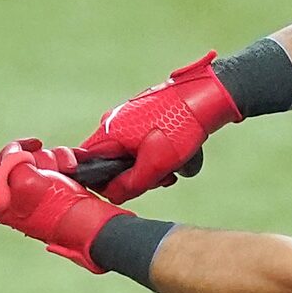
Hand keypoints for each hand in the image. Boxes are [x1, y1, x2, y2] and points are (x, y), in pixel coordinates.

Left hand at [0, 139, 124, 272]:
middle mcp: (19, 199)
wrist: (94, 224)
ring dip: (58, 159)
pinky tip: (75, 167)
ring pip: (43, 160)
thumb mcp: (29, 184)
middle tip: (52, 168)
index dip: (12, 154)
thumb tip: (13, 156)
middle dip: (41, 158)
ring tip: (68, 170)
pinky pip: (58, 164)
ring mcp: (40, 195)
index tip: (30, 150)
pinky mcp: (58, 191)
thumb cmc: (62, 211)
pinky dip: (68, 161)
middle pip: (21, 160)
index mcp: (4, 203)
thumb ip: (13, 166)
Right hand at [74, 52, 242, 201]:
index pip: (86, 164)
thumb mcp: (155, 164)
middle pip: (110, 162)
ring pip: (128, 155)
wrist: (205, 97)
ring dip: (149, 168)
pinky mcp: (143, 116)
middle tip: (158, 179)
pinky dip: (155, 154)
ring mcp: (128, 118)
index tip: (123, 188)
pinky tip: (175, 157)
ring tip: (172, 168)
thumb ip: (129, 184)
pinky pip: (141, 144)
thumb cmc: (179, 126)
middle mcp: (113, 122)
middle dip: (133, 176)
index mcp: (109, 132)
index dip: (101, 182)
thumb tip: (110, 195)